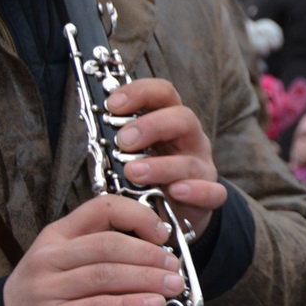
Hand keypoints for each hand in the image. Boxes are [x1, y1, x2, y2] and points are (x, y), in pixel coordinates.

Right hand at [2, 194, 181, 305]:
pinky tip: (152, 305)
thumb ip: (102, 250)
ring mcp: (49, 288)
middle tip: (174, 266)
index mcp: (58, 235)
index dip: (138, 216)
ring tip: (172, 285)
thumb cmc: (46, 295)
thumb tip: (157, 249)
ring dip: (147, 279)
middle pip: (109, 244)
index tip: (162, 233)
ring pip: (107, 274)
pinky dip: (131, 305)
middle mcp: (51, 257)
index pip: (102, 208)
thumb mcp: (65, 261)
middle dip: (150, 254)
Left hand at [107, 77, 224, 234]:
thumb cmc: (146, 177)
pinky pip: (212, 192)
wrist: (168, 213)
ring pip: (189, 160)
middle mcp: (190, 140)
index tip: (112, 104)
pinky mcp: (209, 196)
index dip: (139, 93)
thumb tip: (92, 122)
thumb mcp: (132, 152)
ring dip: (160, 166)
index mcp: (170, 122)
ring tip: (134, 173)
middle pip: (183, 118)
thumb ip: (117, 139)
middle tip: (123, 140)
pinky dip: (195, 191)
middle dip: (151, 126)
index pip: (163, 93)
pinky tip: (175, 191)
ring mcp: (202, 167)